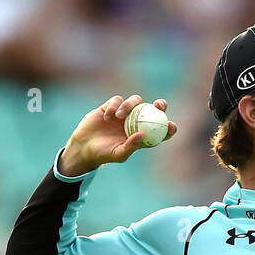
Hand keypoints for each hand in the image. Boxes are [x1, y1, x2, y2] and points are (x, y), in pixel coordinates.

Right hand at [58, 95, 178, 174]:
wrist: (84, 147)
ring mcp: (124, 113)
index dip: (168, 127)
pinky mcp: (111, 106)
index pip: (160, 130)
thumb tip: (143, 134)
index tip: (171, 125)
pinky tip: (107, 116)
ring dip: (130, 105)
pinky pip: (117, 100)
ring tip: (119, 117)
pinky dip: (114, 106)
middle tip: (158, 105)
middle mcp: (135, 122)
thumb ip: (131, 146)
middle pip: (153, 110)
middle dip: (159, 105)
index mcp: (141, 135)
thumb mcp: (118, 154)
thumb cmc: (104, 154)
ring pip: (135, 101)